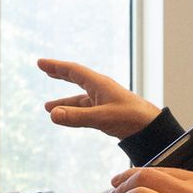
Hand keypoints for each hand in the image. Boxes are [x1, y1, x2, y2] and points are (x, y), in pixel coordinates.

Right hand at [39, 58, 160, 140]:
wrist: (152, 129)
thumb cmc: (131, 118)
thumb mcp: (101, 118)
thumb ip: (76, 117)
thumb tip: (52, 115)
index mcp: (99, 84)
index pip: (73, 71)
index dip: (56, 67)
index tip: (41, 63)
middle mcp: (101, 90)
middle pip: (76, 78)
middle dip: (59, 75)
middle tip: (44, 69)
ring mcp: (104, 102)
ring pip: (79, 99)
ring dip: (64, 102)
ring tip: (48, 108)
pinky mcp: (107, 114)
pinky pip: (86, 110)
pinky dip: (74, 113)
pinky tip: (67, 117)